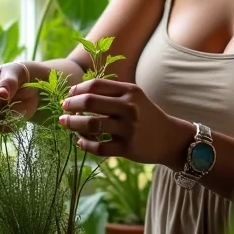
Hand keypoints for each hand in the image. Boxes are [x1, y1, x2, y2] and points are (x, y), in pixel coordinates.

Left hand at [59, 78, 194, 166]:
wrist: (170, 138)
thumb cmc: (146, 115)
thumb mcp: (134, 97)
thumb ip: (112, 93)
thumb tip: (78, 92)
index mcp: (130, 91)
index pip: (96, 85)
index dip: (78, 89)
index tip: (69, 95)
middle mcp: (129, 107)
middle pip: (90, 102)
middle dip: (71, 105)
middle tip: (63, 109)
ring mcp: (129, 128)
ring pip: (91, 125)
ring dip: (73, 124)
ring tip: (66, 124)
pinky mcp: (127, 148)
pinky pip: (98, 147)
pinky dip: (85, 144)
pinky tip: (80, 141)